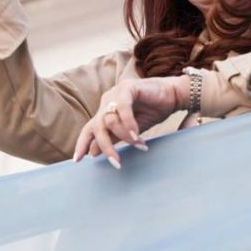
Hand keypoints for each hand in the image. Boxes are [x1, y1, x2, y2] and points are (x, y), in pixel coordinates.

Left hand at [72, 76, 189, 167]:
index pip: (89, 128)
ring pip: (110, 120)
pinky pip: (122, 109)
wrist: (173, 95)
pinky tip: (136, 135)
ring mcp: (116, 93)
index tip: (77, 160)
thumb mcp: (131, 131)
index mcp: (106, 111)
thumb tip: (93, 152)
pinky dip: (128, 124)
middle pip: (96, 126)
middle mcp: (107, 101)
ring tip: (139, 144)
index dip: (82, 143)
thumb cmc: (153, 111)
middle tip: (116, 162)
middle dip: (105, 146)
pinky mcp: (127, 88)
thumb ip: (113, 138)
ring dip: (124, 136)